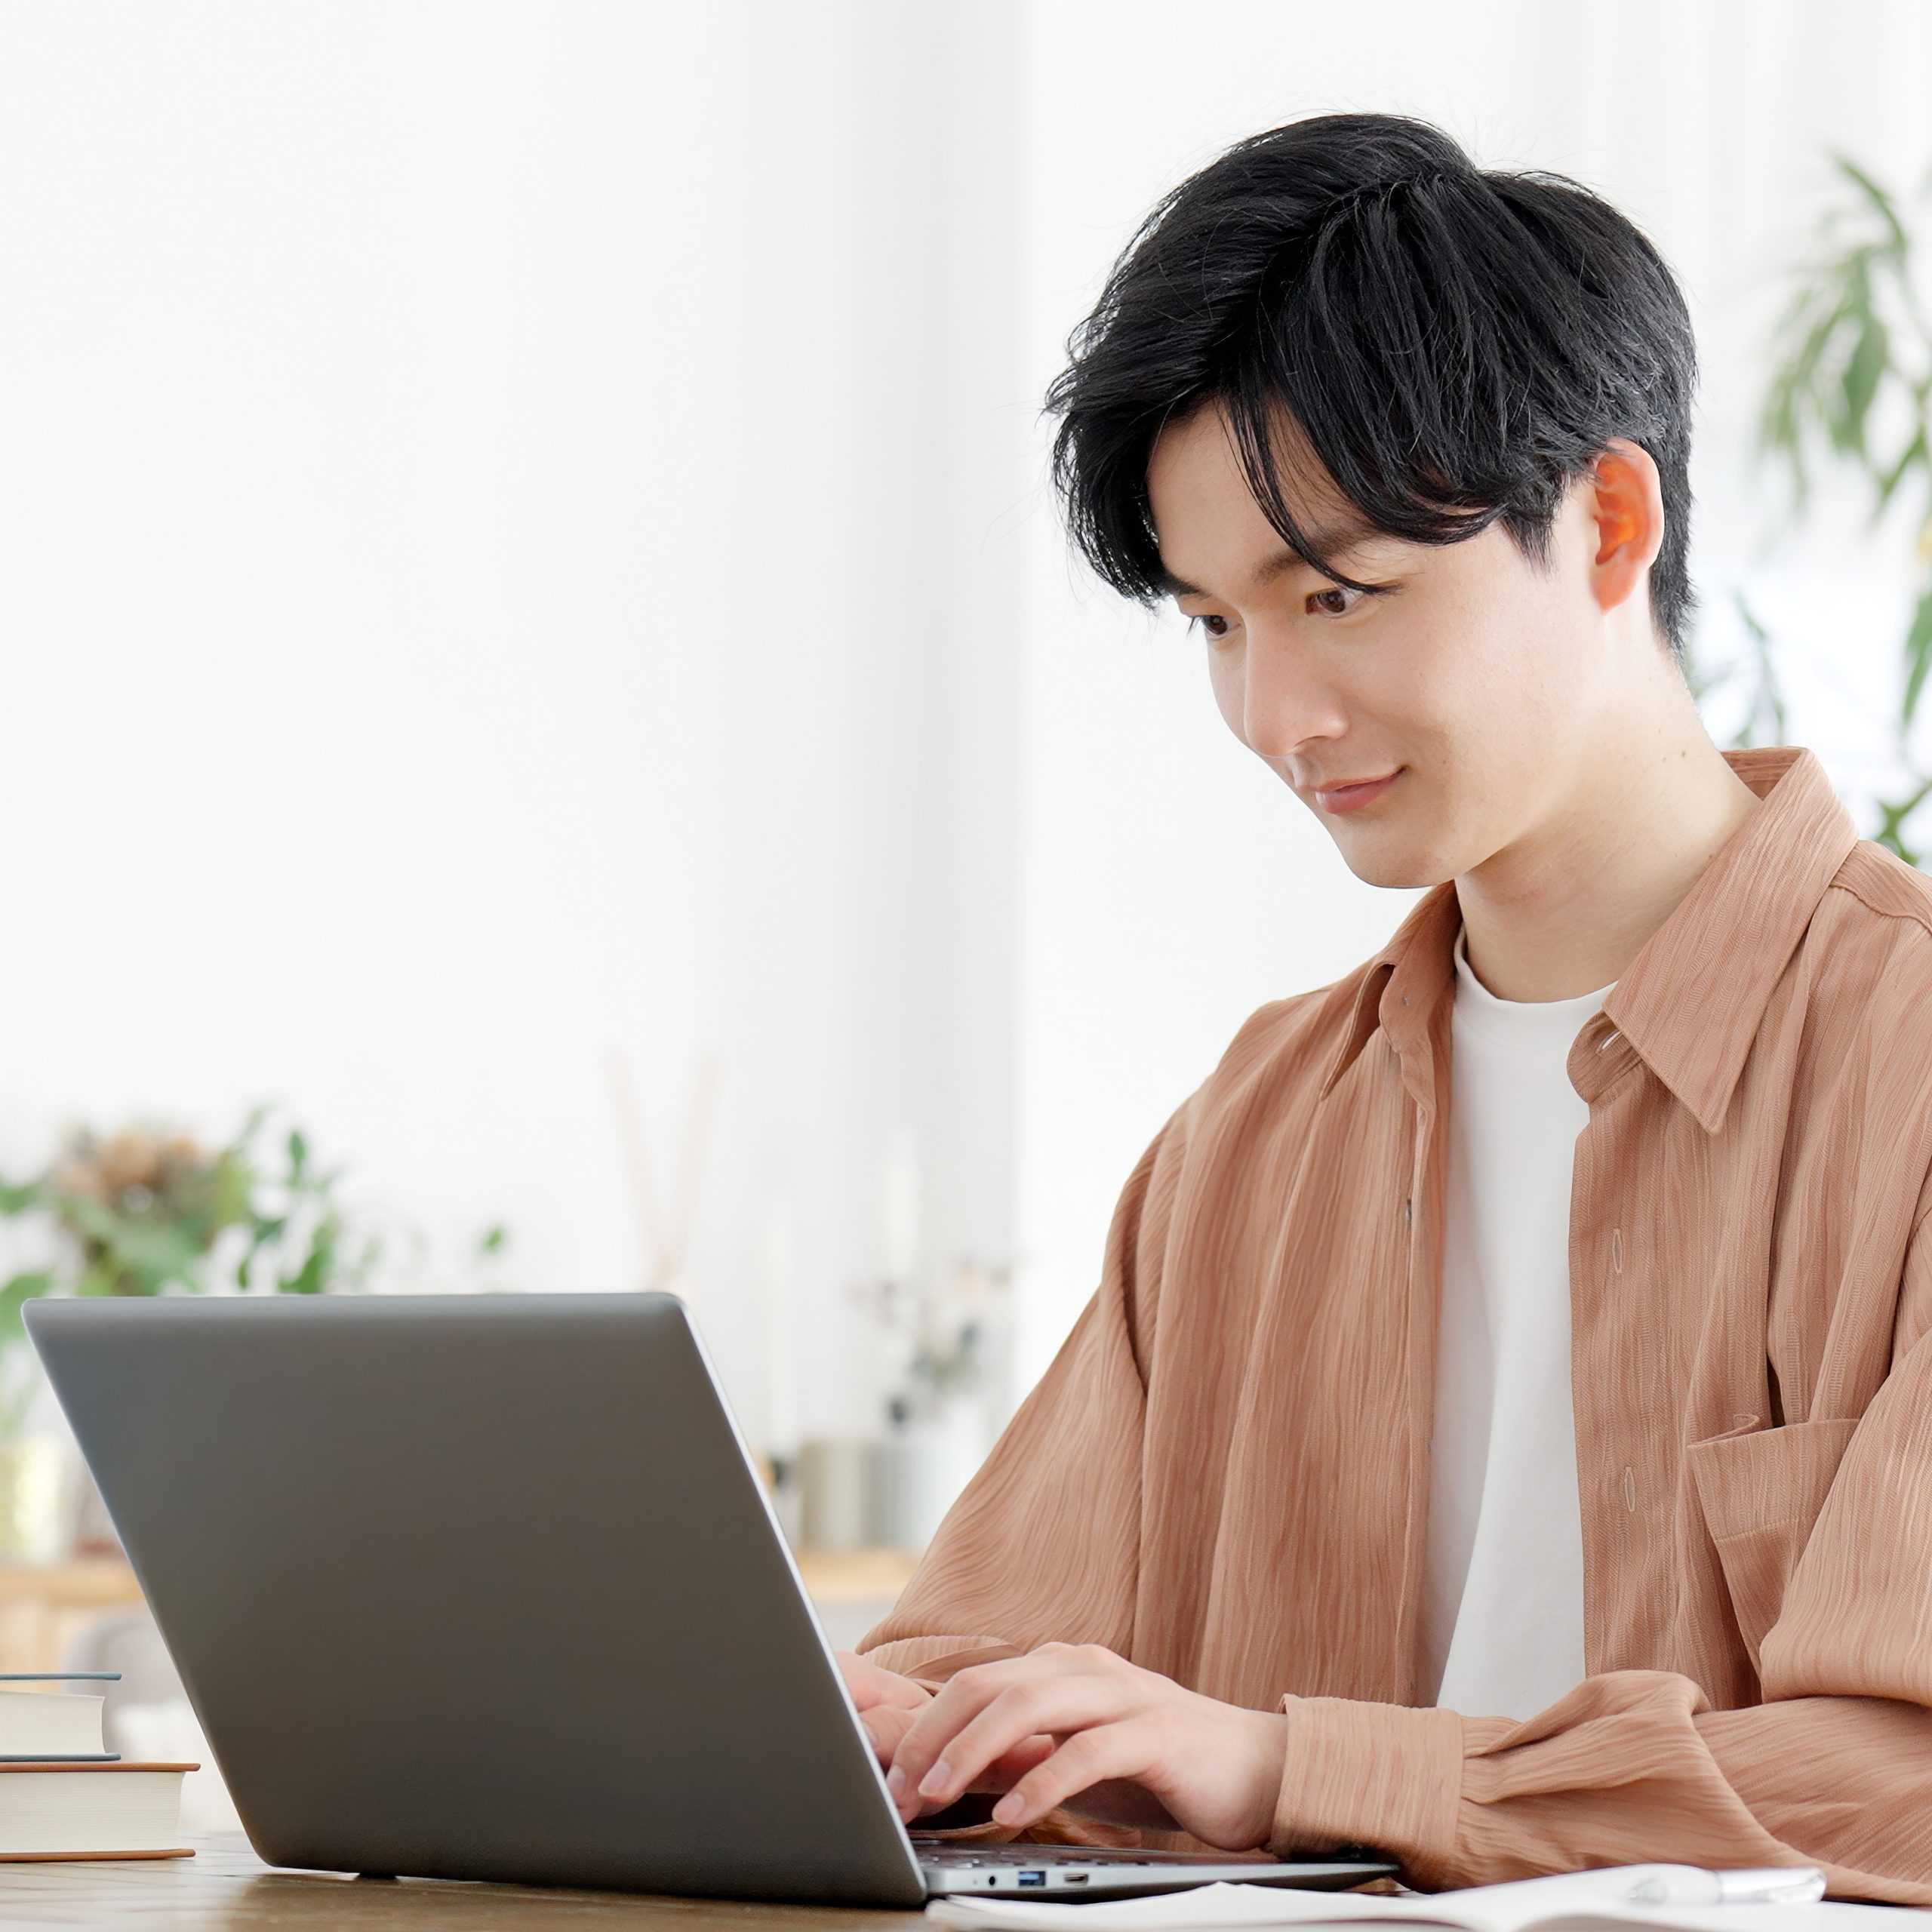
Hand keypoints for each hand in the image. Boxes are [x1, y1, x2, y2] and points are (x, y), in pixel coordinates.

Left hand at [881, 1641, 1286, 1850]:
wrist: (1256, 1769)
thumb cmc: (1158, 1768)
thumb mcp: (1074, 1762)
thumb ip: (1019, 1759)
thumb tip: (947, 1775)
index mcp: (1061, 1667)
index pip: (974, 1684)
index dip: (926, 1728)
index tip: (892, 1778)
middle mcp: (1086, 1668)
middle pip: (990, 1684)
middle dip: (936, 1736)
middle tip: (902, 1788)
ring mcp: (1121, 1694)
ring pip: (1031, 1704)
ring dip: (974, 1750)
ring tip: (940, 1791)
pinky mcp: (1155, 1732)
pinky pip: (1088, 1749)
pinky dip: (1044, 1779)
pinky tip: (1015, 1811)